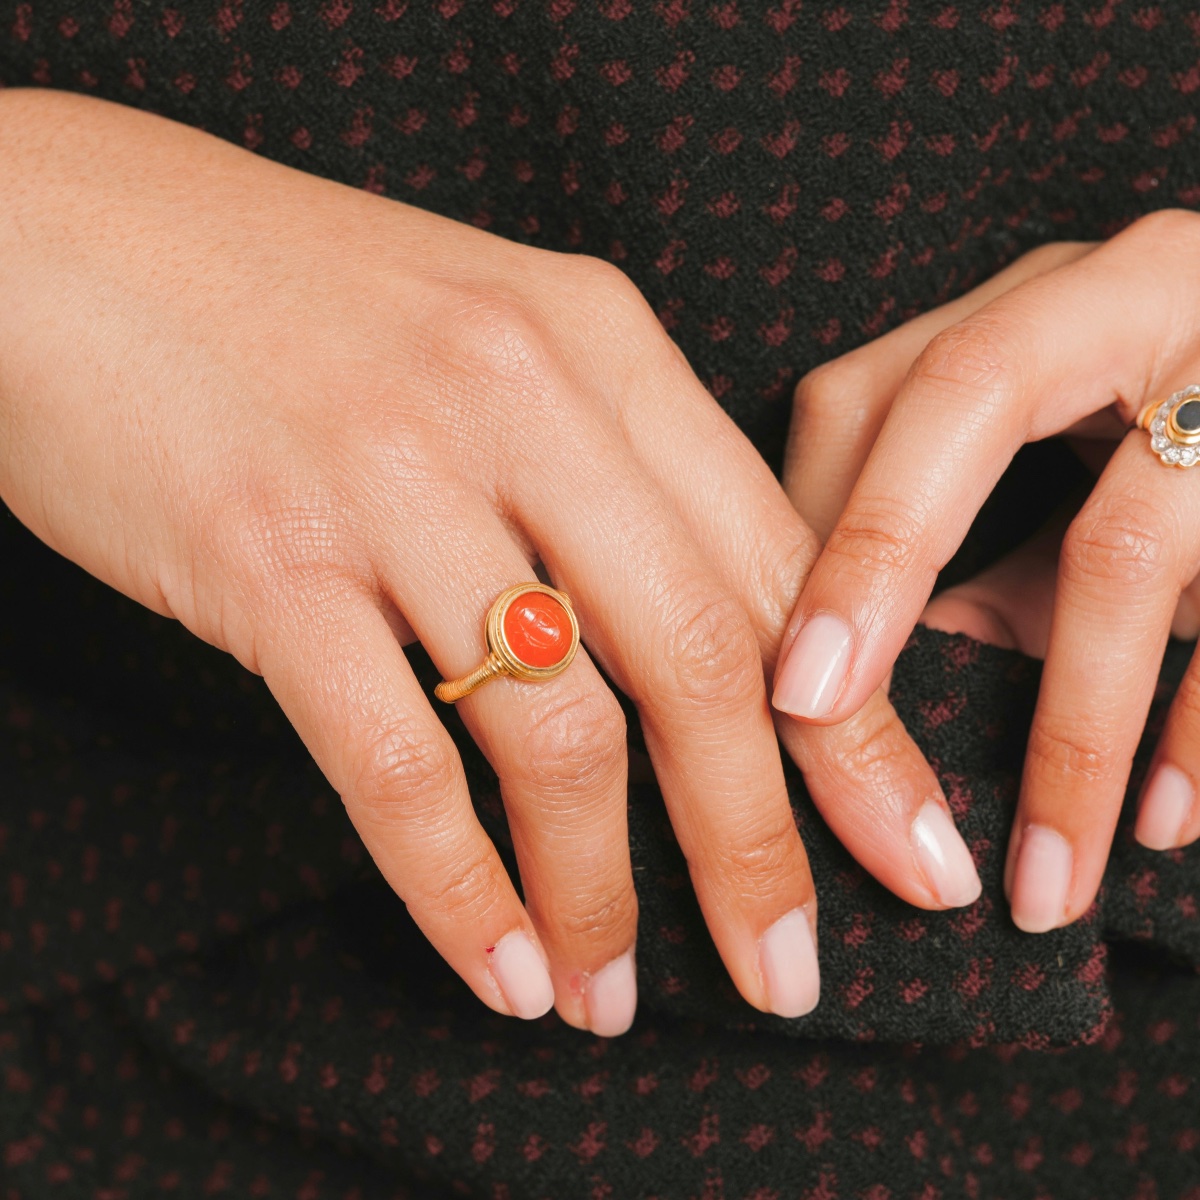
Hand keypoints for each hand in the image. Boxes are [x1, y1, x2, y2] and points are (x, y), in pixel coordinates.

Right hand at [0, 91, 976, 1034]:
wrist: (71, 234)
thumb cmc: (292, 303)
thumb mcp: (493, 345)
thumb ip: (607, 477)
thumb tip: (712, 648)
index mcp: (600, 345)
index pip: (775, 565)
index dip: (858, 725)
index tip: (904, 841)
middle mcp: (520, 401)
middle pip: (700, 660)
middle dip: (762, 838)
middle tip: (789, 968)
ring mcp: (393, 478)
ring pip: (557, 727)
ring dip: (600, 886)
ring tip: (612, 993)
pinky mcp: (267, 555)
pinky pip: (393, 761)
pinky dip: (456, 888)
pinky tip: (499, 965)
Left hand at [775, 212, 1199, 933]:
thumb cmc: (1194, 419)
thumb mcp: (1082, 448)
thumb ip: (968, 529)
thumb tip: (870, 658)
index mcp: (1047, 300)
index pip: (882, 393)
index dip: (818, 528)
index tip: (776, 679)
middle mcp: (1140, 293)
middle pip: (971, 394)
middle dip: (878, 558)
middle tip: (815, 716)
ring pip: (1128, 552)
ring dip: (1074, 737)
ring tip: (1037, 882)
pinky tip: (1162, 826)